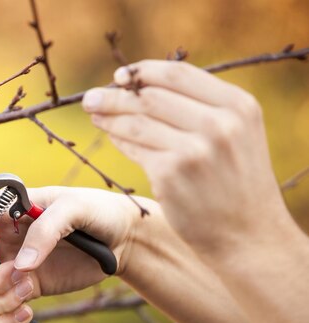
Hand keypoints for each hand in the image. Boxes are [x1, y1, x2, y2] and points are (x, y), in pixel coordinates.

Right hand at [0, 186, 147, 322]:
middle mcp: (1, 240)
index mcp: (5, 212)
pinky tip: (28, 315)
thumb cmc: (96, 212)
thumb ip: (46, 230)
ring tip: (28, 294)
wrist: (121, 240)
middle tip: (17, 276)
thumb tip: (21, 265)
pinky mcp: (24, 290)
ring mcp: (10, 266)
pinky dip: (6, 321)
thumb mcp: (74, 208)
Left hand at [82, 60, 288, 256]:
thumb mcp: (237, 134)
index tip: (120, 76)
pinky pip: (134, 148)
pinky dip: (119, 141)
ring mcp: (194, 150)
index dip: (142, 71)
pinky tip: (112, 137)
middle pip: (151, 96)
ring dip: (110, 117)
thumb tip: (141, 86)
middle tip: (91, 98)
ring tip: (95, 115)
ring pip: (137, 122)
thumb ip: (200, 108)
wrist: (248, 235)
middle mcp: (219, 123)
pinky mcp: (170, 174)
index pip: (178, 73)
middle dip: (114, 95)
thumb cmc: (236, 183)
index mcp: (238, 105)